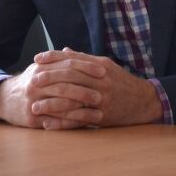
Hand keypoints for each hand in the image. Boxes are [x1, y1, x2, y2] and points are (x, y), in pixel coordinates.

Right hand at [0, 54, 106, 128]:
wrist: (5, 100)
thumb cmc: (30, 83)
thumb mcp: (41, 68)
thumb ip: (59, 61)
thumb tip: (76, 52)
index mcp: (41, 68)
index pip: (67, 64)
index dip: (86, 66)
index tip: (103, 70)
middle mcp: (36, 83)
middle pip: (65, 83)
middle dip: (86, 87)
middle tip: (104, 91)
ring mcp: (33, 101)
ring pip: (61, 102)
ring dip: (82, 105)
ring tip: (99, 107)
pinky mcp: (32, 118)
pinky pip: (56, 119)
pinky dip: (72, 120)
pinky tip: (85, 121)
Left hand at [30, 48, 162, 127]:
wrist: (143, 101)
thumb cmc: (121, 81)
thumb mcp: (105, 66)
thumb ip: (84, 59)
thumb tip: (64, 50)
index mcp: (100, 65)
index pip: (73, 59)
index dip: (53, 57)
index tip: (37, 58)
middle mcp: (101, 80)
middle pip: (71, 77)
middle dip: (49, 79)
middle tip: (32, 81)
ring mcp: (102, 98)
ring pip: (72, 100)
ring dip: (51, 104)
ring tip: (34, 106)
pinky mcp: (103, 116)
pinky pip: (79, 120)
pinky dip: (63, 123)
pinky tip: (49, 125)